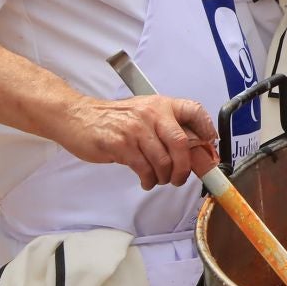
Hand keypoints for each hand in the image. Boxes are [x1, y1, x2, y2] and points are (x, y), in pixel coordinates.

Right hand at [55, 95, 216, 190]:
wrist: (77, 116)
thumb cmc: (112, 118)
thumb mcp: (144, 113)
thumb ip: (165, 126)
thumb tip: (191, 148)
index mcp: (161, 105)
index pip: (193, 110)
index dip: (206, 128)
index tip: (209, 144)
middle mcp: (151, 114)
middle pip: (181, 144)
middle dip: (185, 167)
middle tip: (181, 177)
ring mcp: (136, 129)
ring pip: (163, 160)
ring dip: (165, 176)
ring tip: (159, 179)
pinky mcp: (120, 144)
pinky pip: (144, 168)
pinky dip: (149, 179)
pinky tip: (146, 180)